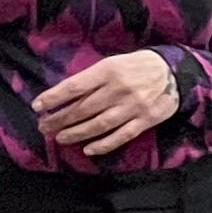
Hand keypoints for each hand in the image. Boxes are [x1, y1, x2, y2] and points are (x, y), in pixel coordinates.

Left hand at [32, 48, 180, 157]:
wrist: (174, 72)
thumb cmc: (137, 66)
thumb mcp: (113, 63)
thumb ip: (93, 78)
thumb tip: (66, 96)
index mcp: (108, 71)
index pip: (74, 87)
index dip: (54, 98)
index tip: (38, 106)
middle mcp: (119, 90)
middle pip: (83, 109)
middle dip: (60, 119)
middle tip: (44, 126)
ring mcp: (133, 107)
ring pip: (99, 124)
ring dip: (77, 133)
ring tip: (60, 138)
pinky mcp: (145, 121)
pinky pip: (121, 136)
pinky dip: (104, 144)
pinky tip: (88, 149)